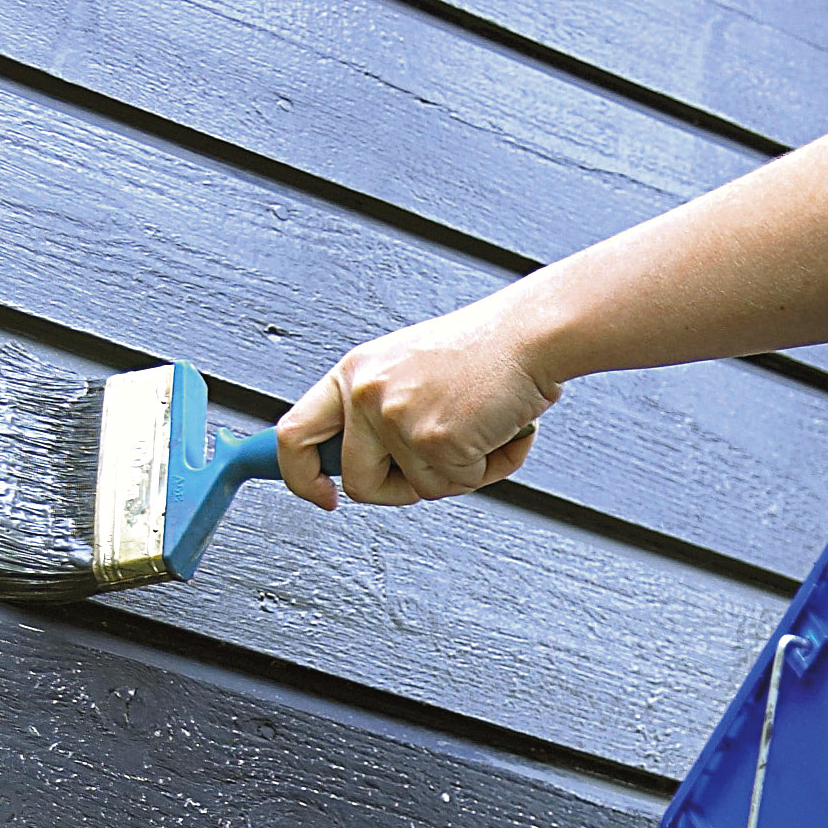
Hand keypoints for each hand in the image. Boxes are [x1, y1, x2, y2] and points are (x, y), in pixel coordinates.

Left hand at [276, 309, 561, 507]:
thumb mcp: (409, 369)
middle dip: (397, 491)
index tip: (323, 495)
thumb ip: (380, 410)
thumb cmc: (485, 349)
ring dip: (459, 471)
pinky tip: (505, 430)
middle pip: (358, 482)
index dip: (301, 477)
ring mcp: (397, 418)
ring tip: (486, 428)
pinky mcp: (434, 439)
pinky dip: (490, 466)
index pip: (295, 435)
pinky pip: (458, 483)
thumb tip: (362, 465)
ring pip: (418, 488)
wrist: (532, 332)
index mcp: (355, 372)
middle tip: (438, 468)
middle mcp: (366, 394)